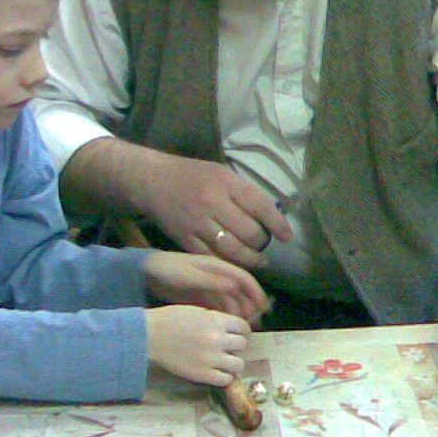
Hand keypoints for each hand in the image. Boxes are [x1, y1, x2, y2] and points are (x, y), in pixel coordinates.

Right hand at [137, 152, 292, 269]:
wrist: (150, 180)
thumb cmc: (189, 175)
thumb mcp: (219, 173)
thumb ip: (241, 193)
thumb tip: (269, 215)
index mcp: (226, 182)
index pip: (261, 206)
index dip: (278, 224)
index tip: (287, 237)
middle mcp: (214, 202)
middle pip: (250, 233)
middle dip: (262, 243)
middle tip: (263, 246)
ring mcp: (198, 222)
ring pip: (234, 250)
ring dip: (250, 259)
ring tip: (257, 261)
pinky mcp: (184, 239)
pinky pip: (212, 257)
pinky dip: (226, 263)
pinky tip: (233, 263)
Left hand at [143, 251, 269, 323]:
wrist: (146, 273)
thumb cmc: (169, 269)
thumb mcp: (189, 275)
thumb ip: (211, 281)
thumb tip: (234, 286)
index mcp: (217, 267)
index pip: (243, 278)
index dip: (255, 292)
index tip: (264, 307)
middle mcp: (217, 278)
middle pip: (239, 292)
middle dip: (250, 306)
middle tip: (257, 323)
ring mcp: (209, 288)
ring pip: (230, 302)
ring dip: (239, 313)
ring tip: (245, 329)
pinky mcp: (200, 298)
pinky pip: (218, 308)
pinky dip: (226, 316)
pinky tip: (228, 328)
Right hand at [145, 305, 250, 385]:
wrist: (150, 335)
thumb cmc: (170, 320)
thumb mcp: (198, 312)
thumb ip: (216, 320)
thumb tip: (231, 330)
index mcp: (216, 320)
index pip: (243, 327)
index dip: (241, 332)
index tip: (236, 336)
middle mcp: (217, 339)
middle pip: (242, 345)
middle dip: (236, 346)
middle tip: (228, 349)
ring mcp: (210, 358)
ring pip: (238, 364)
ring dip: (233, 363)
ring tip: (224, 362)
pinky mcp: (201, 374)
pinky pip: (225, 380)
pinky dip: (224, 377)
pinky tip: (217, 372)